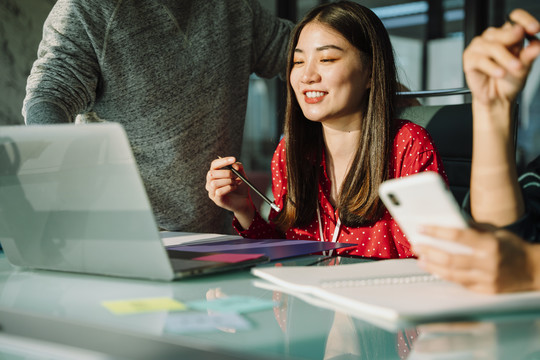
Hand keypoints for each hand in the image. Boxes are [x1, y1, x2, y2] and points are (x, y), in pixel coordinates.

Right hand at [206, 156, 254, 225]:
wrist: (244, 200)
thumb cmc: (241, 186)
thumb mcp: (242, 174)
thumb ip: (239, 167)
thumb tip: (234, 165)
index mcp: (215, 173)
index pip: (214, 164)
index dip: (223, 161)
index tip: (234, 159)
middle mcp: (210, 182)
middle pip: (212, 173)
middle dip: (226, 173)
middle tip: (236, 176)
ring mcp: (212, 192)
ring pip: (214, 183)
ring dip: (228, 181)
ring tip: (235, 183)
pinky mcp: (216, 200)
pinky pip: (219, 192)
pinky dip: (229, 188)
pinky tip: (234, 188)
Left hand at [414, 225, 534, 292]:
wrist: (534, 270)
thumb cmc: (512, 247)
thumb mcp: (495, 231)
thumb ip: (472, 227)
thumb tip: (448, 218)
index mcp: (491, 244)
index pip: (458, 235)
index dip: (437, 231)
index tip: (422, 227)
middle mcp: (488, 263)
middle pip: (451, 258)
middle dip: (429, 251)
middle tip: (416, 245)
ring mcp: (487, 280)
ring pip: (453, 274)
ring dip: (433, 266)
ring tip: (420, 259)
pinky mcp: (486, 291)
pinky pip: (460, 284)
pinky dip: (445, 276)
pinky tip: (434, 270)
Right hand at [463, 9, 539, 106]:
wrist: (496, 98)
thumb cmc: (509, 81)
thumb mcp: (524, 67)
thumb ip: (529, 55)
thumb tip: (536, 45)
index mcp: (509, 36)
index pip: (515, 19)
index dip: (524, 20)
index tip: (534, 29)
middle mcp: (493, 39)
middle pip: (503, 31)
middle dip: (514, 41)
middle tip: (522, 52)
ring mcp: (480, 47)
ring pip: (493, 46)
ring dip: (505, 58)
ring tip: (514, 68)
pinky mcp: (469, 59)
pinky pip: (480, 59)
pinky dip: (492, 67)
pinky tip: (500, 73)